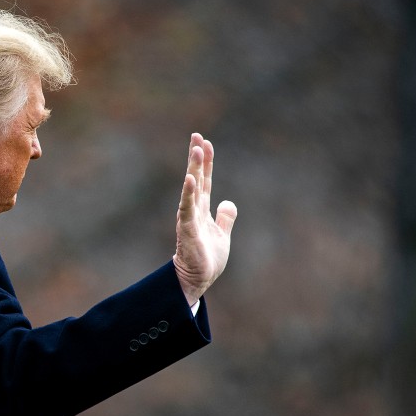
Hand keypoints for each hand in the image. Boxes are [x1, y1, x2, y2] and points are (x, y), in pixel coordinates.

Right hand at [173, 133, 235, 305]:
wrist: (198, 280)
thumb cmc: (207, 259)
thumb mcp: (222, 234)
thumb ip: (225, 218)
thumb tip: (229, 202)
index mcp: (203, 210)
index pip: (205, 180)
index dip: (207, 162)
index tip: (205, 142)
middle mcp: (194, 210)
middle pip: (196, 178)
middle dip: (196, 157)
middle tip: (196, 136)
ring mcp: (189, 219)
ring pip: (191, 189)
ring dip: (194, 169)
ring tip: (196, 150)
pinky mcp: (187, 230)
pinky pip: (187, 208)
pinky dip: (188, 193)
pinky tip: (190, 178)